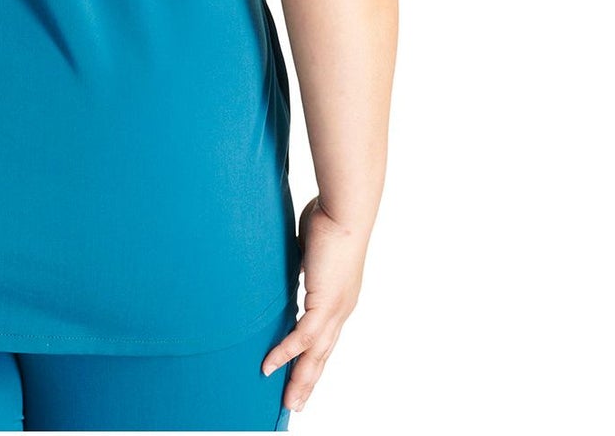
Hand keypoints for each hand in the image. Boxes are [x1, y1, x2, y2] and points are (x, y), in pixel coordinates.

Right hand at [260, 194, 366, 415]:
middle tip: (295, 404)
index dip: (312, 358)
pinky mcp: (325, 303)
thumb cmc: (329, 218)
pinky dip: (285, 353)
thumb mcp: (310, 248)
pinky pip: (302, 336)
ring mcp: (335, 309)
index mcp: (338, 297)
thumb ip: (303, 262)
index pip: (324, 336)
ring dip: (300, 379)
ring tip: (288, 402)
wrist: (345, 210)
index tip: (301, 374)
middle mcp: (340, 309)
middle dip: (308, 381)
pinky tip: (270, 366)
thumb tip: (292, 262)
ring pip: (315, 355)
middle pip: (322, 355)